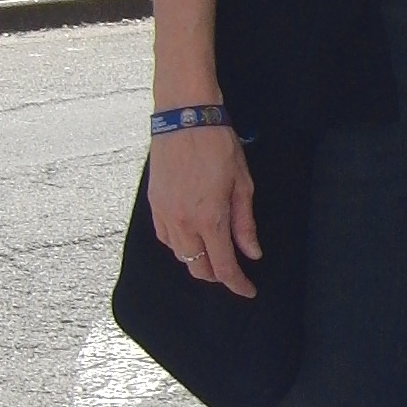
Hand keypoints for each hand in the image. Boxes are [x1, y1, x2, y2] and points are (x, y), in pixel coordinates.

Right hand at [150, 117, 260, 295]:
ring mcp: (165, 214)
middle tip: (234, 271)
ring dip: (198, 261)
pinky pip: (165, 238)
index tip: (248, 290)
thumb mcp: (242, 183)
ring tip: (214, 253)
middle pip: (198, 268)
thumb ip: (244, 223)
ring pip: (180, 256)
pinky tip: (191, 238)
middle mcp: (183, 222)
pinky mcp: (154, 204)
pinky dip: (180, 246)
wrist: (184, 117)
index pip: (223, 267)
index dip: (237, 284)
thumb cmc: (217, 144)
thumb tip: (252, 252)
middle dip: (217, 276)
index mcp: (209, 219)